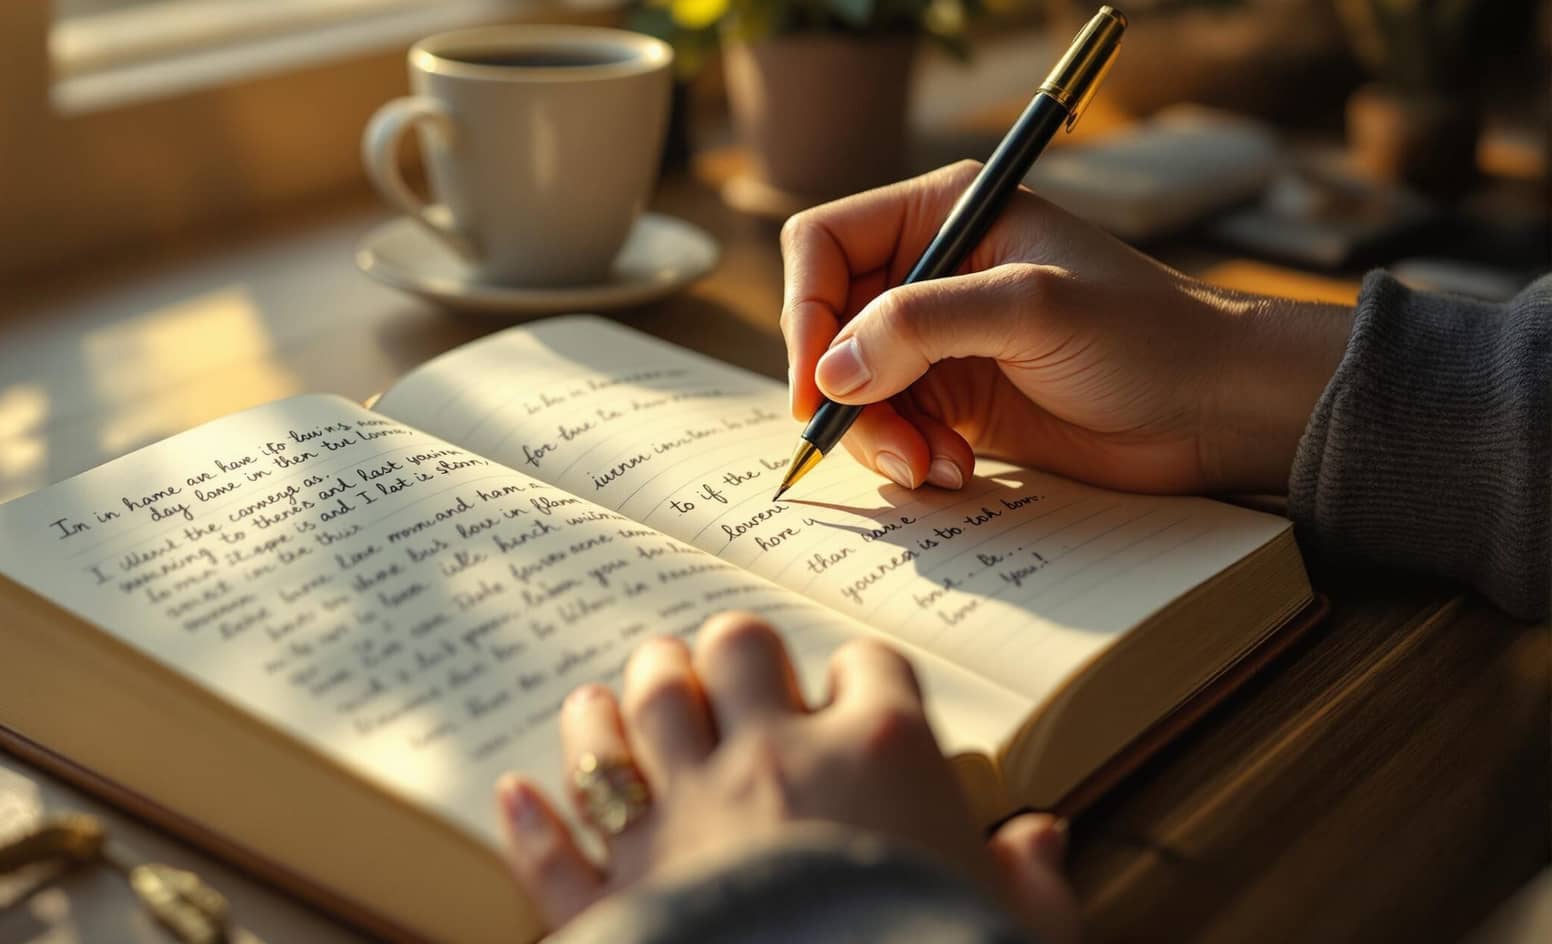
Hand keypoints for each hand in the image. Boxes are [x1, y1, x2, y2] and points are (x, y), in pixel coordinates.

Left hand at [494, 613, 1075, 940]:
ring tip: (625, 700)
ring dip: (626, 701)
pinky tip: (521, 793)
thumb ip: (1030, 884)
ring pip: (632, 711)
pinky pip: (559, 841)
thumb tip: (1043, 843)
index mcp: (879, 757)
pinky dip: (536, 820)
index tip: (861, 700)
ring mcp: (682, 818)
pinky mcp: (622, 892)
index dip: (863, 678)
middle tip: (733, 676)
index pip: (868, 667)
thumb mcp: (1021, 934)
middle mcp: (771, 760)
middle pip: (735, 649)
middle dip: (732, 655)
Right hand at [779, 160, 1354, 494]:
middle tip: (888, 444)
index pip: (824, 245)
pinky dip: (908, 455)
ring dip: (880, 436)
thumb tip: (832, 370)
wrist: (1218, 408)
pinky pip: (891, 427)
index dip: (806, 312)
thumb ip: (922, 325)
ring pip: (853, 387)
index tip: (817, 384)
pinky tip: (956, 470)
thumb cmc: (1147, 335)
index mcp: (943, 213)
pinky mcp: (956, 399)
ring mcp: (940, 340)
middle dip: (844, 392)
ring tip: (935, 465)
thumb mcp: (1032, 309)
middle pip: (828, 326)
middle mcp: (931, 270)